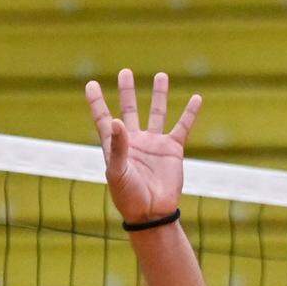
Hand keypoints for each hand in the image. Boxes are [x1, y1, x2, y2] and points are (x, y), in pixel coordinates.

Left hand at [85, 69, 200, 225]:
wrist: (151, 213)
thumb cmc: (128, 196)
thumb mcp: (118, 172)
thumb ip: (118, 147)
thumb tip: (117, 120)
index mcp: (115, 146)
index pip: (104, 119)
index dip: (97, 102)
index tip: (90, 84)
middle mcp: (134, 141)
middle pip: (129, 110)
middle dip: (127, 92)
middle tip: (125, 72)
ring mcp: (154, 144)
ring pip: (156, 113)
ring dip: (159, 95)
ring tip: (161, 75)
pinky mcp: (173, 150)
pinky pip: (183, 126)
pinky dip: (190, 113)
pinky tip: (196, 98)